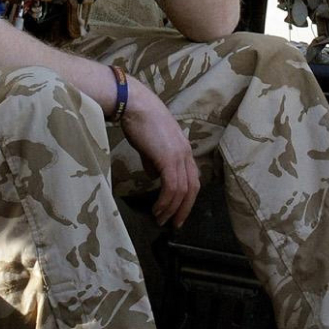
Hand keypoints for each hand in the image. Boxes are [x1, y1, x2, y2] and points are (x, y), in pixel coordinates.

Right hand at [120, 83, 199, 226]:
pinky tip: (158, 209)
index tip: (178, 212)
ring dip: (172, 209)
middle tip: (175, 224)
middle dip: (184, 209)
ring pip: (182, 191)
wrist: (135, 105)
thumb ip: (154, 161)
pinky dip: (166, 202)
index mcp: (184, 150)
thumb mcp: (150, 145)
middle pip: (193, 188)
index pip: (192, 179)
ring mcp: (179, 156)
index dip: (187, 198)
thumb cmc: (140, 121)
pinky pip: (172, 187)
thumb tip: (154, 177)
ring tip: (161, 220)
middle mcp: (186, 154)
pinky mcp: (168, 158)